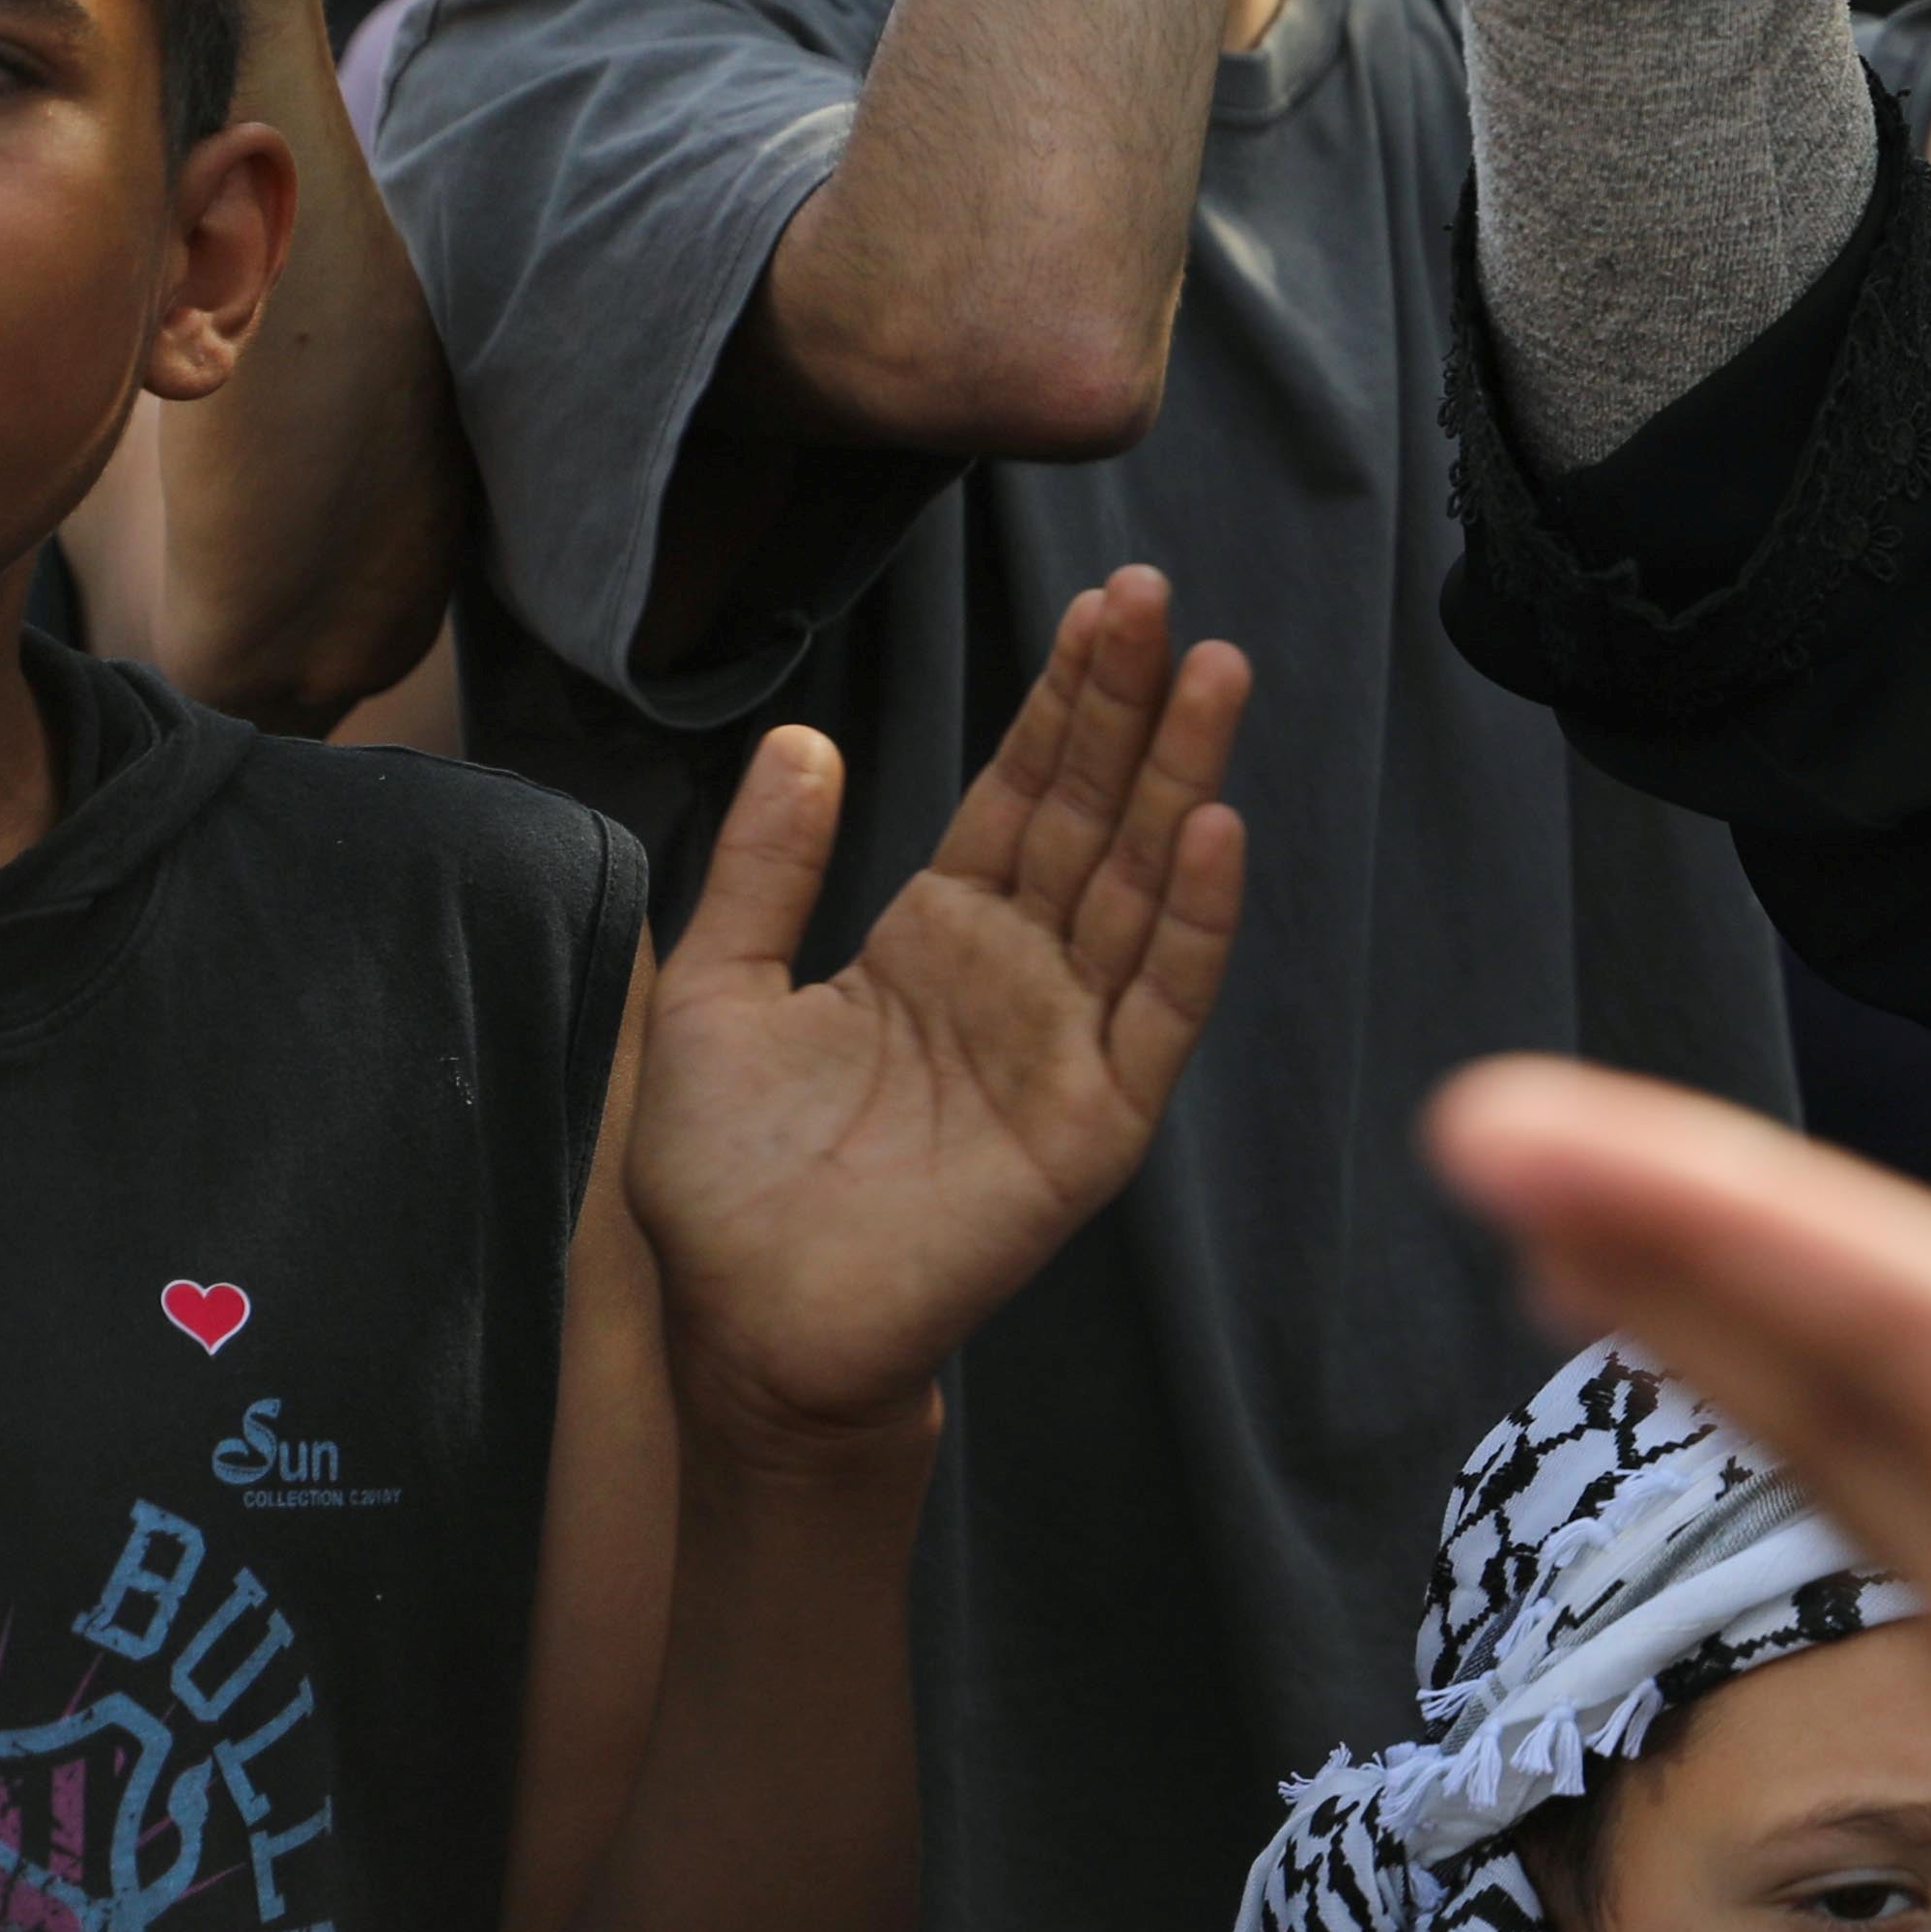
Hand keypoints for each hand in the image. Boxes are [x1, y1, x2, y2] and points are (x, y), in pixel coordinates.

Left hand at [629, 569, 1249, 1461]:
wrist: (747, 1331)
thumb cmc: (726, 1183)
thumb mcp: (714, 992)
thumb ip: (764, 870)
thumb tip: (804, 736)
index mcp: (938, 936)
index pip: (1021, 792)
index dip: (1061, 700)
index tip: (1102, 603)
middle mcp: (1020, 974)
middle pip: (1094, 815)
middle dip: (1131, 707)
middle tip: (1164, 600)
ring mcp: (1067, 1042)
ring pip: (1141, 887)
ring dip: (1182, 780)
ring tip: (1214, 675)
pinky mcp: (1094, 1121)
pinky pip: (1158, 1008)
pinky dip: (1195, 922)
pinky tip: (1215, 832)